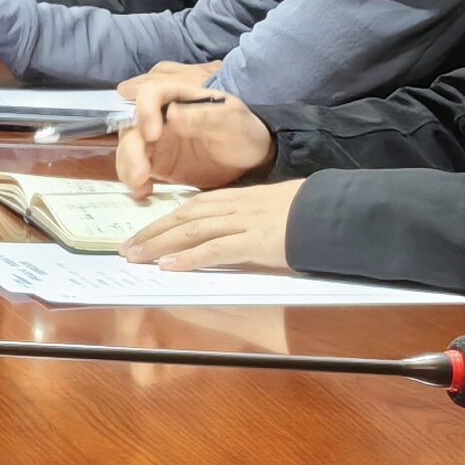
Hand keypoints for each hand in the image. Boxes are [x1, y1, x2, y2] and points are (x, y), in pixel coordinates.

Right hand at [114, 64, 273, 199]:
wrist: (253, 159)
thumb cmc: (245, 132)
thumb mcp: (232, 121)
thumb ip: (205, 117)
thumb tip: (172, 114)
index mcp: (180, 97)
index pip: (151, 93)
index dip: (145, 110)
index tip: (152, 134)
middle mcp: (161, 117)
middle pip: (133, 126)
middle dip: (131, 150)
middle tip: (141, 173)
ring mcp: (157, 141)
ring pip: (129, 149)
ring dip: (128, 167)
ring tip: (140, 185)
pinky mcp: (157, 163)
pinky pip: (136, 169)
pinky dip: (134, 181)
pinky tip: (143, 193)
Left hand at [120, 181, 304, 272]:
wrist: (337, 212)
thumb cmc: (311, 212)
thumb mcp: (275, 208)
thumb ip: (250, 217)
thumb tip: (232, 231)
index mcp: (240, 197)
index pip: (193, 206)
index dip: (165, 219)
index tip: (145, 232)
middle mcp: (236, 206)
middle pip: (184, 216)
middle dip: (152, 232)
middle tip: (127, 248)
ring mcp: (245, 223)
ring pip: (192, 231)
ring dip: (160, 245)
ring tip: (136, 257)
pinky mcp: (256, 241)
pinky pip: (215, 250)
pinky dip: (188, 258)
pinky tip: (168, 267)